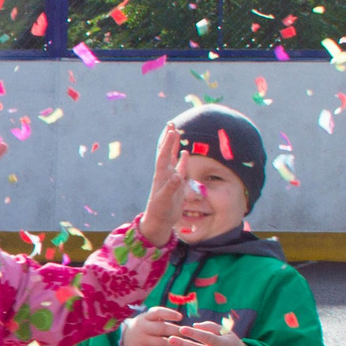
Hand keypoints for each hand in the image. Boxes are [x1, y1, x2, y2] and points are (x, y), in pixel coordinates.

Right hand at [119, 304, 184, 345]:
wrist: (126, 339)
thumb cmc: (145, 327)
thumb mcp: (149, 318)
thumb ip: (162, 317)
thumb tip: (182, 318)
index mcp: (145, 317)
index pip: (157, 312)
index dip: (169, 314)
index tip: (180, 317)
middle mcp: (142, 327)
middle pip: (161, 328)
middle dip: (175, 331)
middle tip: (187, 333)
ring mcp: (141, 340)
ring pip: (161, 342)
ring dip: (174, 343)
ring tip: (183, 344)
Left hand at [135, 123, 184, 245]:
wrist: (159, 221)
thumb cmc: (160, 212)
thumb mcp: (165, 200)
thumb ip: (171, 188)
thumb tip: (177, 176)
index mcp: (161, 176)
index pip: (164, 156)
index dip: (168, 144)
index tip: (173, 131)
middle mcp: (165, 174)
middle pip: (166, 152)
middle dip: (169, 139)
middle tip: (171, 124)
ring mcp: (170, 178)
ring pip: (173, 158)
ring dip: (174, 146)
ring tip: (176, 134)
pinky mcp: (176, 185)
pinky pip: (180, 169)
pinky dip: (183, 160)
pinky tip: (185, 153)